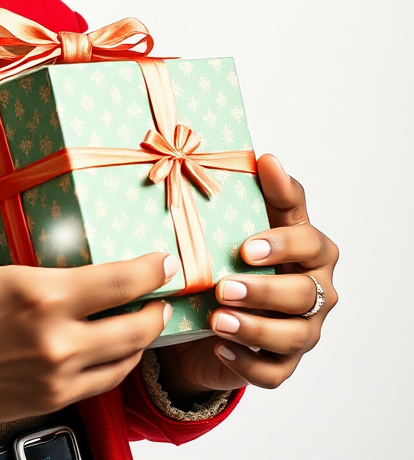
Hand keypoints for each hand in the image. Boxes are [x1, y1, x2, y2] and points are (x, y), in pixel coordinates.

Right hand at [0, 143, 176, 424]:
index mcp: (36, 294)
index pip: (117, 283)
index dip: (150, 271)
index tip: (165, 260)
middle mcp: (55, 339)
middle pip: (135, 327)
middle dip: (157, 308)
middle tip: (163, 291)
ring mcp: (56, 375)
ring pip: (125, 359)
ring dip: (142, 338)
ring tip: (146, 318)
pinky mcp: (49, 399)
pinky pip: (103, 384)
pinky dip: (118, 366)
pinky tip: (115, 351)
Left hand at [155, 154, 338, 397]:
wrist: (215, 301)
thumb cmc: (238, 251)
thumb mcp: (250, 216)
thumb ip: (267, 191)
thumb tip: (268, 157)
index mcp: (310, 251)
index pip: (311, 244)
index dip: (282, 246)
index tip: (245, 248)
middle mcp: (314, 291)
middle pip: (304, 294)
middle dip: (264, 291)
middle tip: (223, 287)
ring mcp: (303, 329)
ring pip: (294, 336)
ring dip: (254, 328)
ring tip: (217, 319)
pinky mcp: (283, 362)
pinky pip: (275, 372)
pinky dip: (248, 364)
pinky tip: (221, 349)